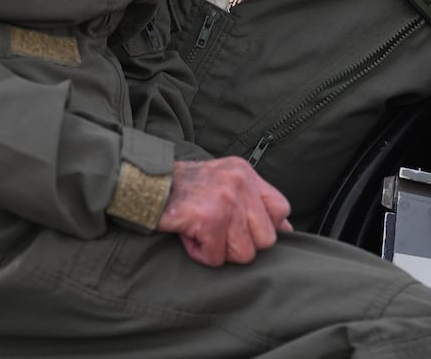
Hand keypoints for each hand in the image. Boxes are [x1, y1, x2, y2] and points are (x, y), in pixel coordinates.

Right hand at [156, 157, 292, 266]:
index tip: (242, 229)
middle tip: (215, 230)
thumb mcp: (222, 182)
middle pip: (266, 239)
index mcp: (245, 172)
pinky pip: (216, 257)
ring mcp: (226, 199)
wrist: (144, 184)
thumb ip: (252, 202)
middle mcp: (240, 182)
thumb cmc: (182, 189)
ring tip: (200, 231)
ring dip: (218, 250)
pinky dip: (199, 253)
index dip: (264, 228)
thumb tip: (286, 229)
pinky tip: (188, 234)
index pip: (281, 209)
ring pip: (243, 253)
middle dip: (240, 244)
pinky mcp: (209, 218)